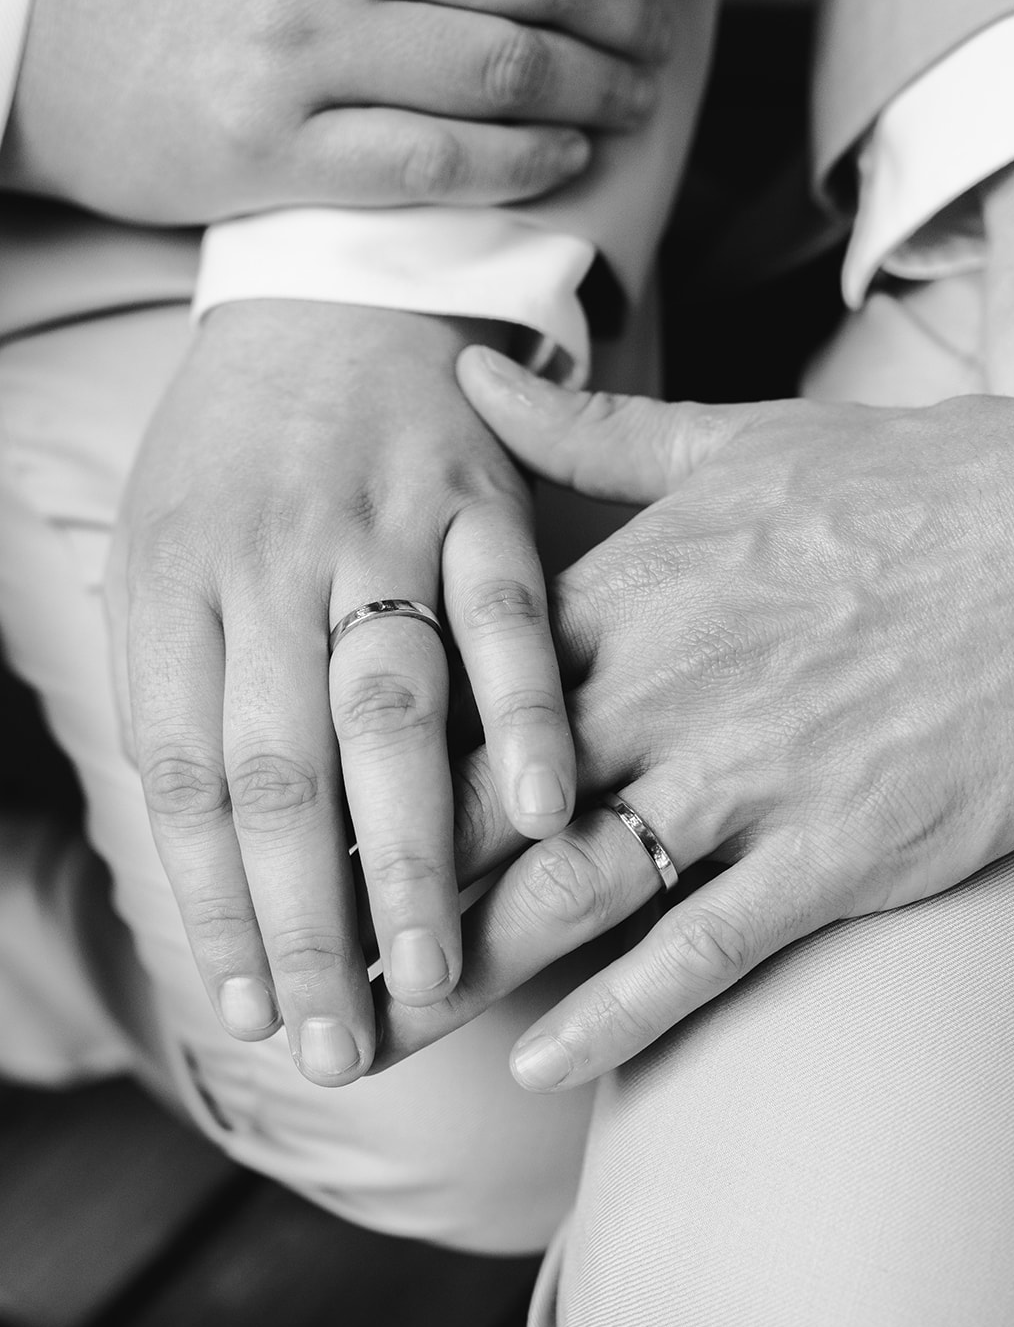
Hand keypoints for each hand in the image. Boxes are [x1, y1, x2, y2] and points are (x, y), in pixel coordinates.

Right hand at [1, 0, 677, 221]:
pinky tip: (562, 159)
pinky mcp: (277, 149)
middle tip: (657, 39)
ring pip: (499, 66)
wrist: (33, 37)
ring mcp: (300, 47)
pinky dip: (521, 162)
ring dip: (593, 89)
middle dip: (625, 8)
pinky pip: (437, 161)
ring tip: (628, 103)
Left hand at [105, 307, 576, 1085]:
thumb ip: (173, 682)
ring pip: (388, 711)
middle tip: (336, 1044)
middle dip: (306, 921)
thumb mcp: (163, 539)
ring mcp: (381, 528)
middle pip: (280, 770)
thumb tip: (195, 856)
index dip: (215, 906)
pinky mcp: (485, 502)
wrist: (335, 282)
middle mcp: (269, 562)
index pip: (188, 778)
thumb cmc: (242, 441)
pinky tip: (537, 817)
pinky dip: (522, 712)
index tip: (248, 1011)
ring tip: (428, 977)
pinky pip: (507, 616)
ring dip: (407, 853)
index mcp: (176, 582)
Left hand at [370, 351, 1013, 1087]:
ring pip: (571, 891)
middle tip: (301, 960)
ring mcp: (751, 778)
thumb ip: (588, 434)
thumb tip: (476, 377)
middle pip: (488, 809)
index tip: (293, 822)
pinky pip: (703, 948)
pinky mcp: (835, 851)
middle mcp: (667, 690)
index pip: (458, 696)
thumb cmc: (904, 488)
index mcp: (630, 592)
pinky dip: (616, 1012)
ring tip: (378, 1033)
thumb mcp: (733, 439)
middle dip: (382, 893)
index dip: (366, 767)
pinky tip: (540, 1062)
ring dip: (462, 971)